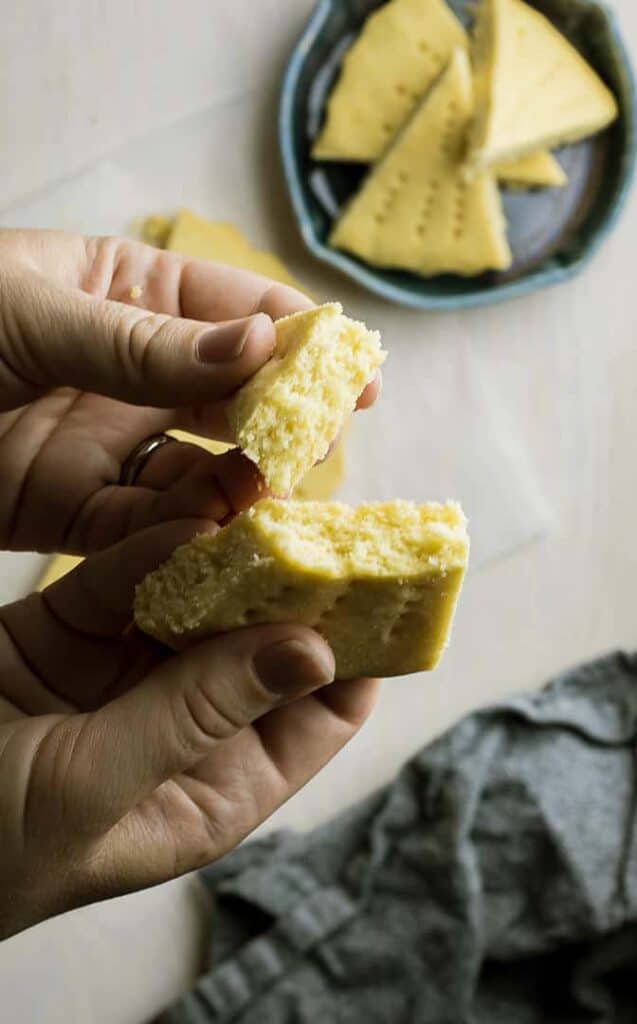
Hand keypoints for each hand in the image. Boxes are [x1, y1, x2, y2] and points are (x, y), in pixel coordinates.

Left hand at [0, 229, 379, 553]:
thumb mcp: (34, 312)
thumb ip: (146, 342)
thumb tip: (263, 344)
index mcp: (128, 292)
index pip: (237, 309)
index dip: (302, 340)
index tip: (358, 375)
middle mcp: (132, 371)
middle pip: (232, 395)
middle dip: (283, 421)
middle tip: (324, 448)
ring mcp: (108, 443)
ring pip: (201, 469)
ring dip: (241, 486)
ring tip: (277, 501)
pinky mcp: (78, 512)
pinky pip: (147, 528)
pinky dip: (182, 536)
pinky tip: (213, 537)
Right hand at [0, 521, 378, 938]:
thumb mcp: (91, 787)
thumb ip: (195, 714)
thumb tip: (310, 650)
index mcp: (211, 786)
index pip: (318, 711)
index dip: (356, 647)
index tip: (383, 578)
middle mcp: (184, 723)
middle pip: (264, 637)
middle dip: (292, 578)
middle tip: (328, 505)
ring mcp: (126, 670)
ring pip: (198, 593)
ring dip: (227, 545)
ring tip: (265, 485)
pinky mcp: (69, 627)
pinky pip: (126, 575)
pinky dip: (151, 543)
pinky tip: (184, 505)